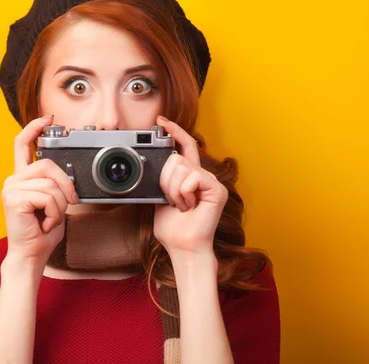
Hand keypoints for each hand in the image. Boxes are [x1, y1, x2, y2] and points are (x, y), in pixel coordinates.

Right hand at [1, 115, 77, 265]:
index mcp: (22, 178)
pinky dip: (53, 213)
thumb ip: (55, 184)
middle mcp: (13, 179)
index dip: (34, 127)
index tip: (48, 118)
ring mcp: (11, 188)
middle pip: (47, 163)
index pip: (23, 144)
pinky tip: (44, 223)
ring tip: (50, 219)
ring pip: (51, 184)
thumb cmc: (42, 232)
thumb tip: (67, 176)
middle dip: (66, 183)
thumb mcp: (54, 202)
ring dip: (59, 205)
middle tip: (69, 202)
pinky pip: (47, 197)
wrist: (32, 255)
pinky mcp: (13, 198)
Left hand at [153, 116, 228, 256]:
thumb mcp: (159, 198)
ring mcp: (211, 181)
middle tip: (172, 200)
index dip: (174, 131)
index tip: (160, 121)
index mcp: (189, 176)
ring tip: (181, 205)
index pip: (184, 145)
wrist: (182, 247)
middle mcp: (202, 175)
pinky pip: (190, 178)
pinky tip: (189, 206)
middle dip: (165, 181)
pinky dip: (183, 194)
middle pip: (175, 158)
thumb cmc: (172, 228)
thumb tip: (151, 164)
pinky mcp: (217, 189)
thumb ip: (161, 180)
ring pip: (180, 167)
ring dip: (173, 190)